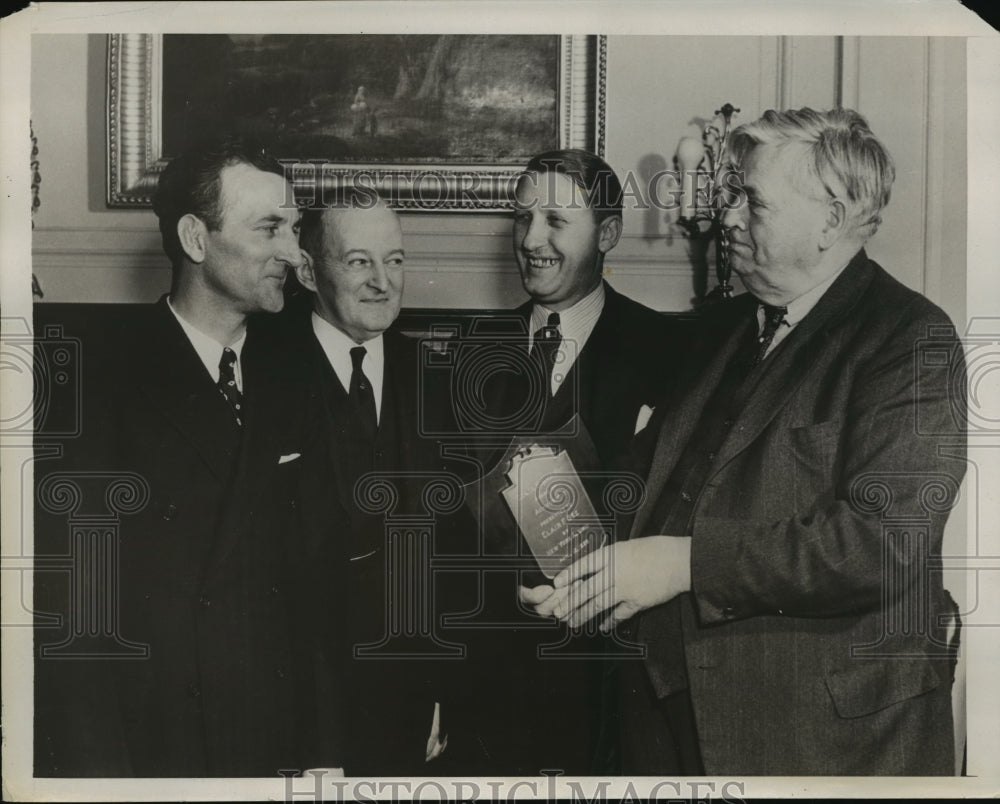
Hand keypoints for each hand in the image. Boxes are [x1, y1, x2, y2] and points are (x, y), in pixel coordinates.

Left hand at [520, 536, 691, 630]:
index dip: (569, 575)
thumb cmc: (656, 549)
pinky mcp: (638, 602)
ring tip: (573, 623)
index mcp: (611, 555)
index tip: (557, 584)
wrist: (679, 561)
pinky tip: (602, 626)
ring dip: (584, 615)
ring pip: (598, 604)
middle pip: (587, 590)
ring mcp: (625, 588)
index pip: (584, 565)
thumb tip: (593, 569)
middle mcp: (615, 572)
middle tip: (558, 612)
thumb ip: (610, 558)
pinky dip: (609, 621)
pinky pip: (619, 614)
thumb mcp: (627, 547)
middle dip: (570, 602)